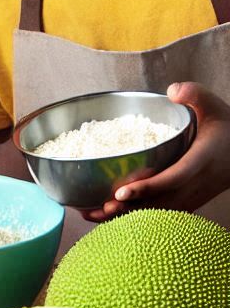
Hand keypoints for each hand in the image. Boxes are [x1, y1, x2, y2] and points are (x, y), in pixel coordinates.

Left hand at [83, 82, 229, 220]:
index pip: (172, 179)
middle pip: (159, 204)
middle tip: (94, 209)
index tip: (121, 192)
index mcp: (200, 162)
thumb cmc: (228, 128)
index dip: (147, 187)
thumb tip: (171, 91)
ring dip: (126, 216)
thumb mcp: (214, 106)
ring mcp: (192, 196)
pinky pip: (161, 212)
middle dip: (126, 209)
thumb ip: (195, 94)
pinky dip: (136, 216)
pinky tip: (110, 213)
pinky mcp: (188, 200)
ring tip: (92, 214)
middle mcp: (195, 184)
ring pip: (158, 212)